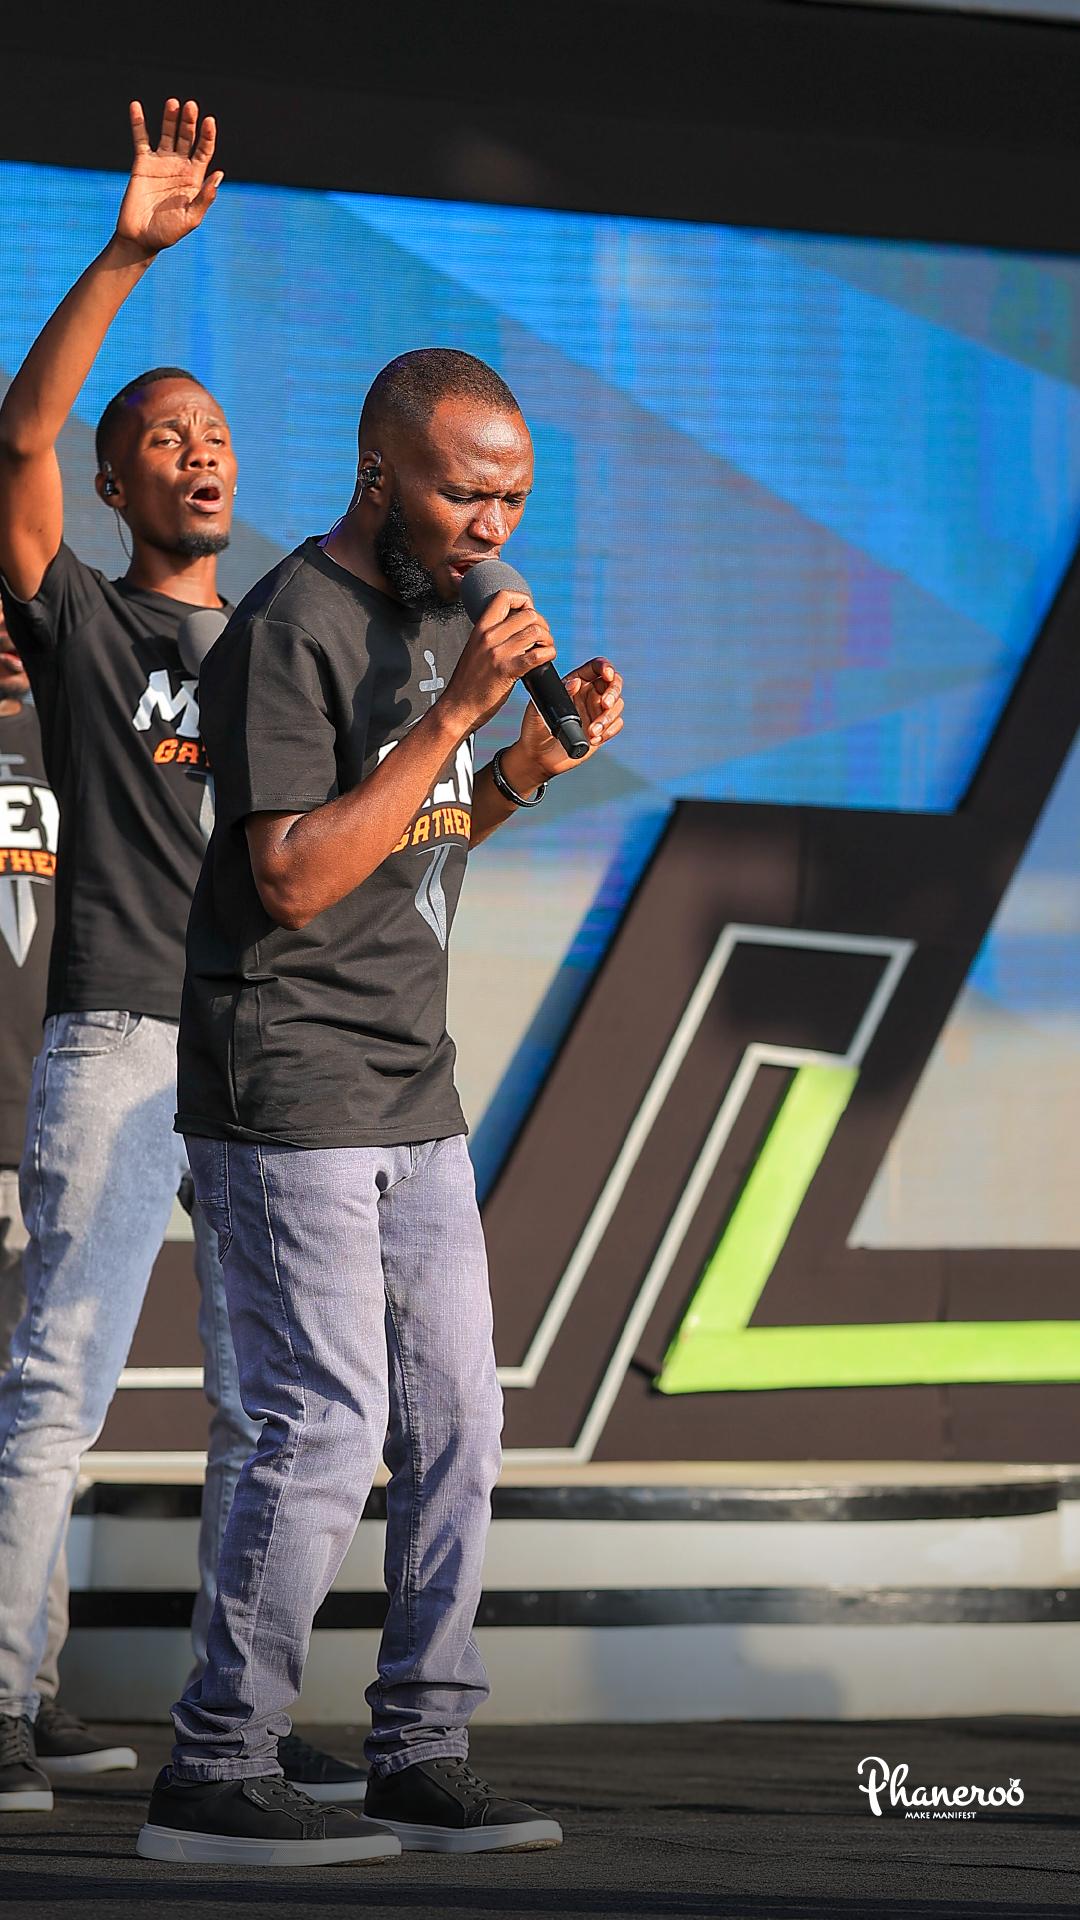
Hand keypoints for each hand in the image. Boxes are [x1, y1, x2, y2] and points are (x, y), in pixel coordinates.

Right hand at [114, 99, 222, 258]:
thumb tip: (219, 174)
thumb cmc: (168, 233)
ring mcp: (160, 163)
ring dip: (170, 118)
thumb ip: (204, 197)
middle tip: (191, 106)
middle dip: (189, 122)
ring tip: (173, 103)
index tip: (209, 121)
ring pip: (167, 134)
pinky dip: (138, 122)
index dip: (208, 135)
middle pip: (187, 138)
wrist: (140, 238)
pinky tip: (136, 106)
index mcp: (194, 178)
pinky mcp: (141, 163)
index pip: (204, 151)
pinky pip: (140, 139)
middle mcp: (179, 166)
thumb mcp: (191, 218)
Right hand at [443, 589, 557, 733]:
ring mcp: (498, 653)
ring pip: (536, 631)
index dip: (523, 601)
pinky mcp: (508, 670)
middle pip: (528, 614)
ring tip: (545, 650)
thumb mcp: (475, 650)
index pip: (504, 596)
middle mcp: (489, 636)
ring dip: (547, 640)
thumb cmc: (468, 684)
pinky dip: (549, 654)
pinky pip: (537, 654)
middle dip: (542, 625)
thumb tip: (516, 629)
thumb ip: (493, 637)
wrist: (457, 707)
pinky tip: (546, 659)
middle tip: (541, 639)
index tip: (527, 616)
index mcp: (481, 628)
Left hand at [512, 656, 623, 782]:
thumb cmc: (535, 729)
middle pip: (614, 683)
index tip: (607, 675)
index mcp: (575, 682)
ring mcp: (597, 712)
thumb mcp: (538, 709)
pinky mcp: (603, 730)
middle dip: (613, 692)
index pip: (595, 667)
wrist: (539, 756)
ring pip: (617, 705)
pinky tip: (594, 739)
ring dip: (608, 717)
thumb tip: (576, 682)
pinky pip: (616, 724)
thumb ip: (558, 695)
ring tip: (592, 732)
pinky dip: (609, 731)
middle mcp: (589, 694)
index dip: (605, 667)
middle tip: (605, 705)